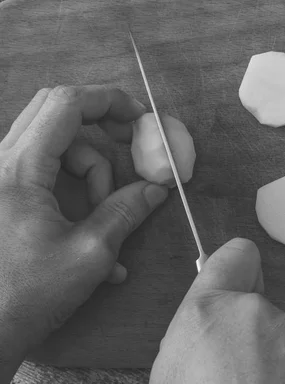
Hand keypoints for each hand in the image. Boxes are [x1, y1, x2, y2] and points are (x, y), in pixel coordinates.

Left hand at [0, 85, 167, 378]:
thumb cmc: (27, 295)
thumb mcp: (89, 253)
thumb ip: (125, 212)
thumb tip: (157, 189)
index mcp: (19, 169)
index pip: (65, 105)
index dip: (108, 100)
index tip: (141, 118)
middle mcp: (2, 163)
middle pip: (57, 112)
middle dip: (101, 125)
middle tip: (132, 144)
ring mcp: (1, 178)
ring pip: (56, 145)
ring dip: (91, 172)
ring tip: (106, 218)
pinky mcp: (4, 194)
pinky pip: (47, 170)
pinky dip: (76, 190)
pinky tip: (94, 233)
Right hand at [149, 238, 284, 383]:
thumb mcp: (173, 376)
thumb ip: (198, 338)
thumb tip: (213, 333)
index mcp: (208, 313)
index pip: (236, 256)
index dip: (239, 270)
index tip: (241, 287)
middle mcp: (258, 313)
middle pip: (261, 311)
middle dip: (256, 339)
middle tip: (244, 381)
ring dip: (284, 364)